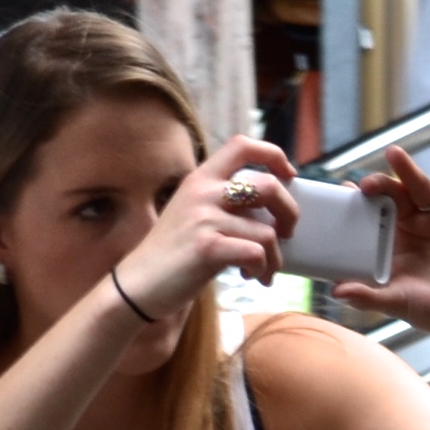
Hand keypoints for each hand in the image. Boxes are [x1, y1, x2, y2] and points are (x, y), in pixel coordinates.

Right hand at [126, 135, 297, 312]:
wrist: (139, 283)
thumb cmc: (174, 252)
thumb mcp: (193, 213)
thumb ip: (224, 202)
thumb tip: (272, 209)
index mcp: (200, 178)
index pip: (242, 146)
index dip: (274, 155)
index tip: (289, 175)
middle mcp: (203, 192)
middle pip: (269, 186)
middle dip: (289, 213)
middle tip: (286, 234)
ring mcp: (204, 219)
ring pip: (267, 231)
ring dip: (276, 257)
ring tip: (264, 270)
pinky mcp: (207, 248)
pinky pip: (257, 253)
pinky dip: (263, 269)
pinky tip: (253, 277)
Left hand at [335, 135, 429, 361]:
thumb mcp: (398, 303)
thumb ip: (369, 296)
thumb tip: (336, 292)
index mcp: (392, 242)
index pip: (370, 215)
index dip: (356, 203)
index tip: (341, 193)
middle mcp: (413, 226)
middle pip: (393, 196)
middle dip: (380, 186)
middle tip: (366, 185)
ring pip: (420, 187)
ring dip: (407, 169)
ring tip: (393, 154)